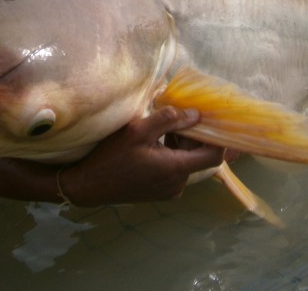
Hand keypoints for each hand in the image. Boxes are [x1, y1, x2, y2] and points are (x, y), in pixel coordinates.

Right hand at [59, 107, 224, 206]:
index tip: (210, 120)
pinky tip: (154, 144)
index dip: (217, 138)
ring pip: (187, 162)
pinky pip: (176, 170)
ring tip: (160, 130)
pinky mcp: (162, 192)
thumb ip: (168, 119)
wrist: (90, 186)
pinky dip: (172, 155)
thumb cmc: (111, 157)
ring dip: (179, 144)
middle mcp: (178, 184)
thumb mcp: (137, 131)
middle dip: (191, 136)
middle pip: (199, 157)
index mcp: (175, 169)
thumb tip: (195, 114)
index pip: (213, 156)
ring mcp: (170, 191)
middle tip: (175, 118)